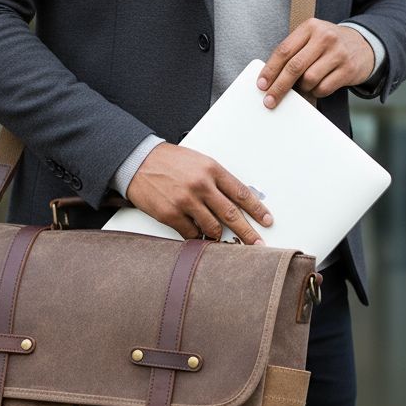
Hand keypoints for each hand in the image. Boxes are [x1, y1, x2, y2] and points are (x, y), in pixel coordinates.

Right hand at [126, 143, 273, 244]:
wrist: (138, 161)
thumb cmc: (169, 162)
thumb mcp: (198, 162)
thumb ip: (217, 180)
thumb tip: (236, 201)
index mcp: (212, 169)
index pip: (242, 193)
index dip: (257, 210)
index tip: (267, 221)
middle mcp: (201, 185)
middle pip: (232, 214)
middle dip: (248, 232)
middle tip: (257, 244)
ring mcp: (186, 200)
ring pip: (212, 227)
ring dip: (217, 234)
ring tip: (217, 235)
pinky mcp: (170, 213)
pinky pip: (191, 233)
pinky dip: (196, 236)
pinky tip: (196, 233)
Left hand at [256, 19, 374, 106]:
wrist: (364, 44)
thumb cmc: (329, 45)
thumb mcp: (311, 38)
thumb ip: (293, 52)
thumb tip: (270, 79)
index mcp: (310, 27)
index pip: (284, 50)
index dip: (270, 70)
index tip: (261, 85)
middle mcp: (324, 37)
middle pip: (294, 67)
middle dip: (279, 86)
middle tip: (269, 100)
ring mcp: (338, 53)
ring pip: (309, 79)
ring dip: (303, 88)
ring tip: (305, 85)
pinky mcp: (348, 69)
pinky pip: (324, 88)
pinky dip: (317, 91)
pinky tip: (319, 86)